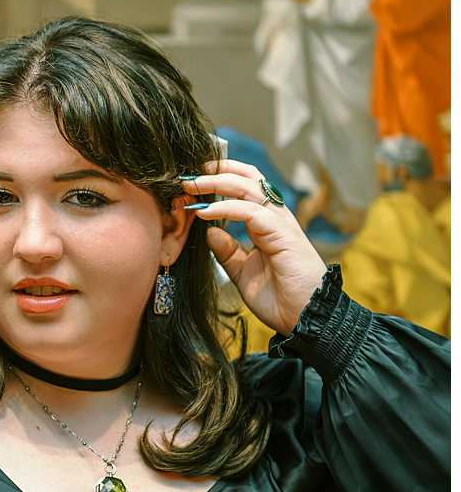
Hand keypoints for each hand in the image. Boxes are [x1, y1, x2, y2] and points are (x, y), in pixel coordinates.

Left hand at [179, 158, 327, 334]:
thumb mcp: (242, 272)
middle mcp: (276, 218)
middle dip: (216, 172)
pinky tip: (205, 212)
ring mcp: (282, 225)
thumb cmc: (278, 298)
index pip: (246, 187)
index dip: (221, 178)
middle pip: (248, 179)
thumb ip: (227, 251)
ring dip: (217, 184)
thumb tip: (209, 231)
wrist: (304, 319)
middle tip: (187, 175)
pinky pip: (252, 213)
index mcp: (267, 224)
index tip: (193, 180)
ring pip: (250, 189)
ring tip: (191, 185)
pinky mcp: (284, 235)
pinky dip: (226, 209)